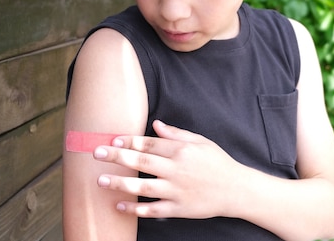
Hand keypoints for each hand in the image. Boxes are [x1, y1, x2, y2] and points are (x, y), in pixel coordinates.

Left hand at [92, 120, 243, 218]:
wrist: (236, 189)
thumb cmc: (218, 162)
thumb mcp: (201, 141)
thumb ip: (177, 134)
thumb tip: (155, 124)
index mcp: (182, 150)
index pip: (150, 144)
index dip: (129, 142)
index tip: (112, 140)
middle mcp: (177, 169)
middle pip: (142, 162)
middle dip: (117, 157)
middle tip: (97, 153)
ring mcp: (177, 190)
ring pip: (143, 187)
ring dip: (120, 183)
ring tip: (101, 180)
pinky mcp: (178, 208)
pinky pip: (153, 209)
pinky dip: (136, 209)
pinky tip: (119, 205)